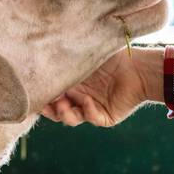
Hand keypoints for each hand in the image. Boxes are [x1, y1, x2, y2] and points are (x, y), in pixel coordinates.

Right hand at [41, 47, 161, 126]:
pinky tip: (87, 101)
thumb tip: (42, 55)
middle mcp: (77, 98)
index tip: (34, 94)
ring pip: (70, 119)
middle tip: (47, 103)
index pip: (50, 96)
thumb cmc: (112, 56)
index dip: (41, 98)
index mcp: (71, 84)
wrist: (139, 67)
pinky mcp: (103, 117)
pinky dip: (87, 111)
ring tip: (64, 105)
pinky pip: (91, 118)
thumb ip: (67, 58)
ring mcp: (90, 109)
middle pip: (56, 111)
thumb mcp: (85, 55)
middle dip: (49, 109)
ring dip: (64, 114)